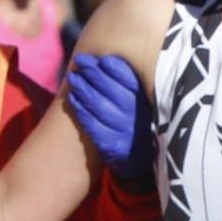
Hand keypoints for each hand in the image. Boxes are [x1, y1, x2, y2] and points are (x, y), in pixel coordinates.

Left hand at [67, 52, 153, 186]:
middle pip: (113, 91)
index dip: (115, 68)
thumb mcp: (142, 104)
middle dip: (95, 73)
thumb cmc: (137, 123)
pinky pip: (93, 125)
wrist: (141, 160)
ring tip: (73, 77)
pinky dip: (81, 110)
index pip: (131, 81)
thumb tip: (106, 59)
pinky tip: (73, 99)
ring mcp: (125, 133)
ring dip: (84, 89)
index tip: (101, 60)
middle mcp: (138, 117)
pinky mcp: (112, 146)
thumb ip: (130, 85)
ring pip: (101, 106)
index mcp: (148, 103)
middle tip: (81, 61)